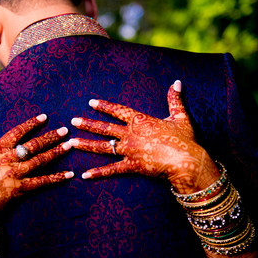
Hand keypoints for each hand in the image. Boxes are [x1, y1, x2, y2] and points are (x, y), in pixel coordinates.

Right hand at [0, 114, 72, 237]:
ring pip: (40, 160)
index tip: (44, 117)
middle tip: (65, 129)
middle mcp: (8, 160)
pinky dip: (57, 178)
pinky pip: (43, 182)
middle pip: (33, 145)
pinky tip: (70, 174)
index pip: (17, 133)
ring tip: (70, 144)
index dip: (31, 124)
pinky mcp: (22, 188)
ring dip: (57, 152)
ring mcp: (16, 174)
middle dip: (50, 136)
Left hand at [69, 80, 218, 193]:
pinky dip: (98, 173)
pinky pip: (111, 170)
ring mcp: (129, 150)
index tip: (90, 102)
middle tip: (72, 121)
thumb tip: (177, 82)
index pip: (118, 110)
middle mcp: (131, 134)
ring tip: (71, 142)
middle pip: (104, 128)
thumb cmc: (184, 139)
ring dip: (86, 144)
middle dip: (87, 124)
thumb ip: (175, 99)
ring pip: (103, 147)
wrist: (186, 160)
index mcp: (140, 120)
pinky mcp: (131, 166)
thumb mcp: (180, 117)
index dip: (104, 106)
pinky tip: (84, 175)